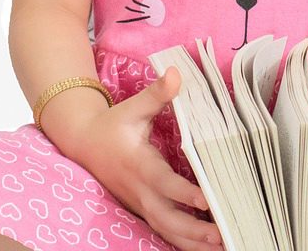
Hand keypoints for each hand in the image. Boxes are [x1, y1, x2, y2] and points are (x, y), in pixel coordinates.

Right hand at [66, 65, 220, 250]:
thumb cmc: (113, 125)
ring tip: (222, 246)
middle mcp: (140, 191)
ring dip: (191, 241)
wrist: (84, 144)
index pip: (164, 184)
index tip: (207, 199)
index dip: (184, 193)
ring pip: (165, 230)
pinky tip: (206, 245)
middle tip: (223, 234)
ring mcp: (141, 204)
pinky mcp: (144, 209)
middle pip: (167, 218)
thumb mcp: (133, 107)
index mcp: (139, 166)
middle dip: (193, 230)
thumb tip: (176, 74)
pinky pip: (164, 230)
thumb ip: (157, 94)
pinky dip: (183, 240)